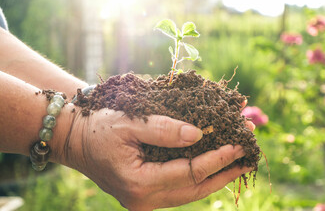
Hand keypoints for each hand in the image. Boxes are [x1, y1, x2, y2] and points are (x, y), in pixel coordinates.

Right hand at [61, 108, 254, 210]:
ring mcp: (145, 200)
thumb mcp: (130, 123)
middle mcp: (144, 200)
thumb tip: (198, 135)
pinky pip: (180, 189)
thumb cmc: (98, 128)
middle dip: (224, 172)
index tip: (238, 144)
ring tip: (238, 163)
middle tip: (249, 157)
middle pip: (195, 189)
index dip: (216, 158)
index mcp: (139, 184)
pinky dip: (198, 177)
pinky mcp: (146, 194)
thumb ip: (164, 130)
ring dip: (215, 177)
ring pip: (190, 193)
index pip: (189, 173)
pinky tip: (213, 167)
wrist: (75, 139)